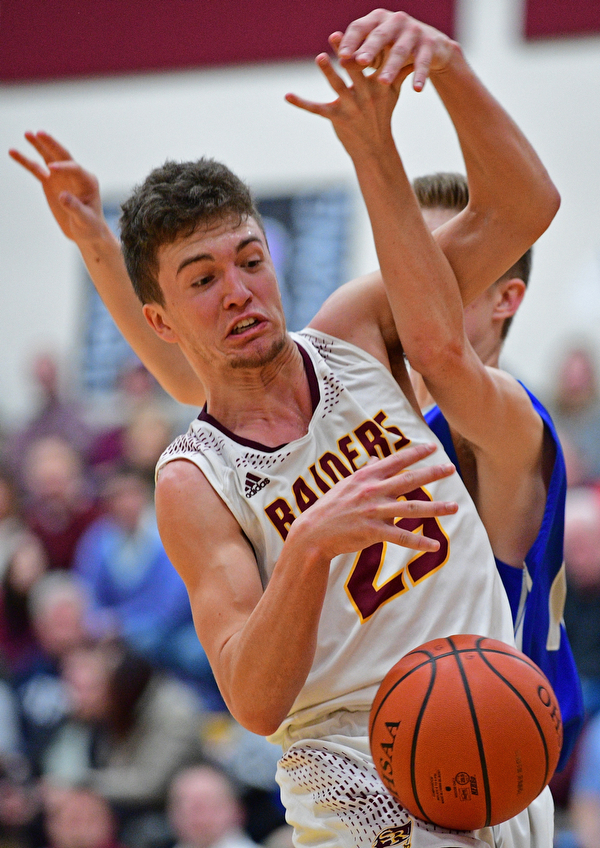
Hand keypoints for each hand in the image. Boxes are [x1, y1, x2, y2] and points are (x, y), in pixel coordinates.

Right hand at [9, 131, 107, 242]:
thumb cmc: (90, 226)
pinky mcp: (50, 182)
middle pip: (62, 155)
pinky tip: (13, 152)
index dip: (64, 167)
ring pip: (48, 158)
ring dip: (38, 145)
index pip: (75, 168)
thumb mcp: (85, 220)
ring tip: (27, 133)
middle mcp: (74, 174)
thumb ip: (75, 208)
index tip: (51, 169)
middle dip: (51, 144)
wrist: (85, 232)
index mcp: (88, 181)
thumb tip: (62, 196)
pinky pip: (36, 169)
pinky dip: (25, 161)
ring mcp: (61, 176)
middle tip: (40, 133)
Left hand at [285, 39, 403, 157]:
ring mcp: (350, 107)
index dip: (365, 45)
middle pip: (354, 69)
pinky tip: (287, 95)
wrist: (376, 149)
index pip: (373, 60)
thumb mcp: (393, 93)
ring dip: (328, 71)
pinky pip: (315, 109)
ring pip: (337, 86)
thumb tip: (412, 53)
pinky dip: (301, 102)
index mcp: (379, 84)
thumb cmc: (383, 115)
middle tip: (336, 35)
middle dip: (346, 53)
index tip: (361, 29)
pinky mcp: (336, 118)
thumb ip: (399, 72)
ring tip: (320, 57)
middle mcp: (365, 94)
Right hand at [293, 442, 457, 559]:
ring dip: (436, 508)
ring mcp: (373, 511)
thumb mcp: (346, 485)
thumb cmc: (330, 508)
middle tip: (451, 468)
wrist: (313, 533)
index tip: (433, 447)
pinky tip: (434, 545)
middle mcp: (372, 491)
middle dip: (432, 473)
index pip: (396, 461)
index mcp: (366, 477)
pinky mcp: (372, 532)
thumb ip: (366, 473)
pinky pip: (401, 536)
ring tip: (455, 507)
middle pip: (409, 480)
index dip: (415, 453)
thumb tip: (378, 461)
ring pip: (411, 508)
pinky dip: (419, 542)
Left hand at [332, 9, 457, 90]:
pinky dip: (420, 75)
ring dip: (391, 66)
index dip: (351, 41)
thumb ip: (357, 56)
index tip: (341, 56)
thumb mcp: (374, 52)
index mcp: (376, 20)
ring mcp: (413, 31)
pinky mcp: (429, 44)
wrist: (430, 46)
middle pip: (380, 36)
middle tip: (361, 62)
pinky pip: (423, 62)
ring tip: (383, 82)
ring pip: (400, 50)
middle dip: (370, 48)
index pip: (360, 27)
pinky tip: (417, 90)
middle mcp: (395, 21)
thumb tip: (340, 62)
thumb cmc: (391, 49)